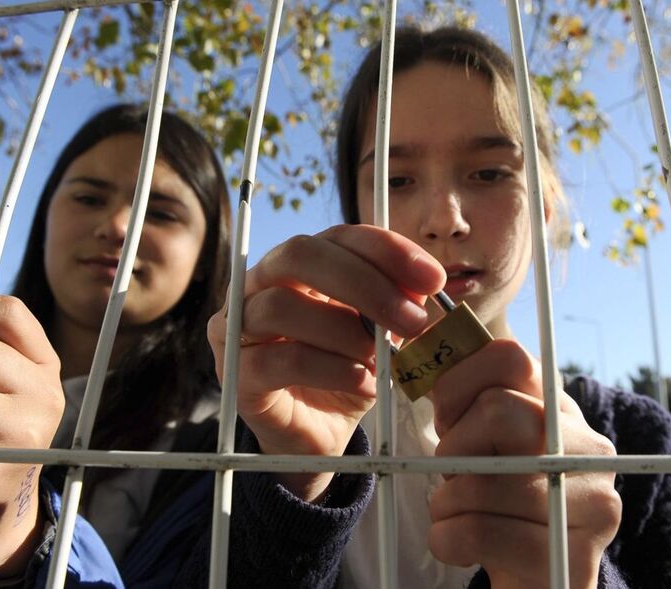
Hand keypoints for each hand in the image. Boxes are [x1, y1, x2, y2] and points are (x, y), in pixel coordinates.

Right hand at [208, 224, 444, 500]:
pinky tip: (363, 382)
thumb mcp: (381, 335)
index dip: (387, 250)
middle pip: (299, 254)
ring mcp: (239, 327)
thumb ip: (396, 304)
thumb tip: (423, 284)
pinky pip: (279, 360)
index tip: (433, 279)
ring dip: (345, 331)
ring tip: (381, 359)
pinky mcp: (237, 373)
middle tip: (412, 320)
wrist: (318, 436)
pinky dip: (330, 368)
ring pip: (281, 305)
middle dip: (364, 283)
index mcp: (300, 265)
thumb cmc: (346, 373)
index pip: (338, 235)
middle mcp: (260, 284)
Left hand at [427, 340, 620, 588]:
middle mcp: (589, 448)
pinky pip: (476, 531)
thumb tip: (418, 345)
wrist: (542, 584)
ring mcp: (589, 504)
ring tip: (458, 512)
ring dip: (446, 501)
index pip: (508, 357)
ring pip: (480, 480)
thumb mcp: (493, 447)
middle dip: (454, 447)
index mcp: (562, 411)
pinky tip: (460, 545)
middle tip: (456, 473)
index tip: (447, 417)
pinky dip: (446, 538)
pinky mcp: (570, 558)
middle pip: (497, 411)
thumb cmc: (502, 506)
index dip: (458, 382)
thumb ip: (471, 402)